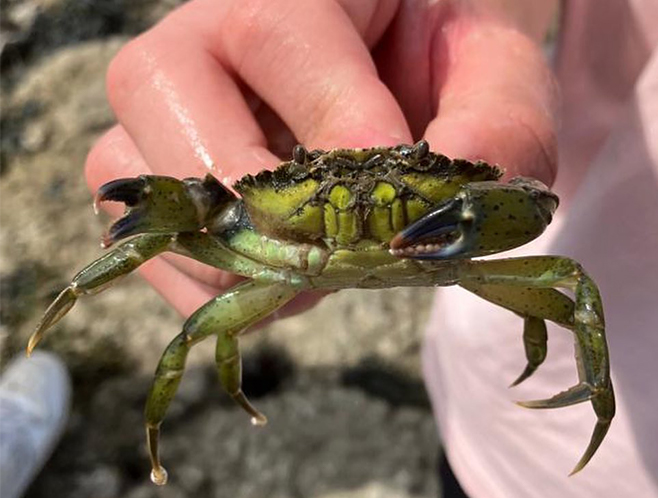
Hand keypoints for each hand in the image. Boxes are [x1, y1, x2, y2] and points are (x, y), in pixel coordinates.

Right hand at [85, 0, 558, 316]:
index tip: (391, 189)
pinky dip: (224, 289)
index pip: (273, 28)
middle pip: (157, 86)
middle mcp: (200, 43)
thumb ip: (499, 123)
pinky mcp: (162, 191)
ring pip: (138, 177)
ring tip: (320, 263)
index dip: (332, 113)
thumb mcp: (495, 80)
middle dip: (259, 193)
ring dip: (237, 250)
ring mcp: (164, 118)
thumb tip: (442, 200)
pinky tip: (289, 276)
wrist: (403, 99)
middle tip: (340, 243)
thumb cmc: (445, 73)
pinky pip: (157, 252)